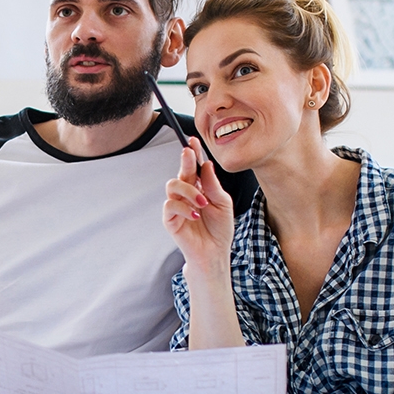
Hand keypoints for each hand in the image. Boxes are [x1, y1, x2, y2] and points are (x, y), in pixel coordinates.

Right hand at [163, 138, 235, 269]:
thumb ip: (214, 185)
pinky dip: (183, 207)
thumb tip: (207, 164)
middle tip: (189, 153)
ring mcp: (177, 205)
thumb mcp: (223, 203)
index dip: (193, 153)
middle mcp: (186, 194)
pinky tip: (195, 214)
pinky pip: (170, 205)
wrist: (215, 253)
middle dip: (185, 160)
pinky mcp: (170, 219)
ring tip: (202, 203)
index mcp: (200, 187)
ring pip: (172, 185)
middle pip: (181, 171)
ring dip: (188, 191)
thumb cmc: (219, 229)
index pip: (194, 166)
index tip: (193, 140)